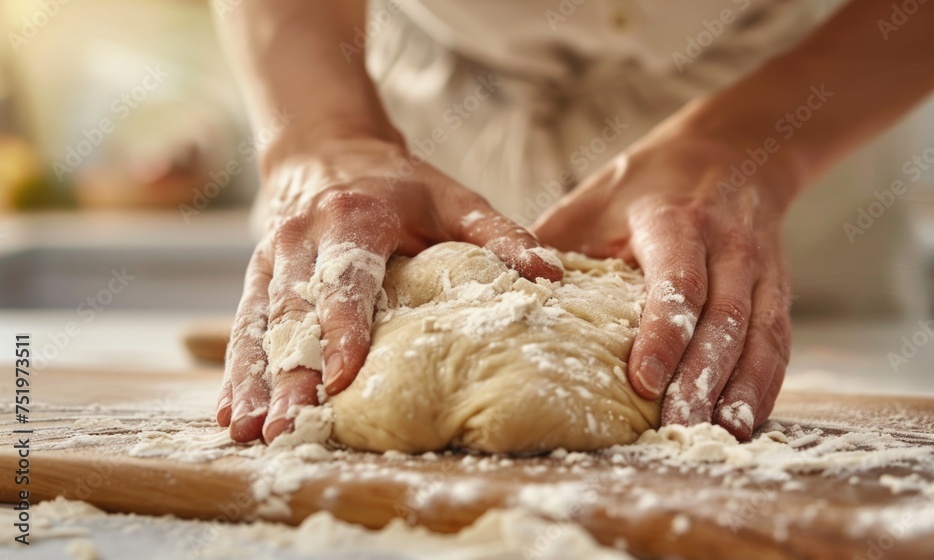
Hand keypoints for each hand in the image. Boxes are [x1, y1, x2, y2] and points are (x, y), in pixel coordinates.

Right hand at [216, 138, 563, 443]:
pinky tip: (232, 414)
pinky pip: (243, 327)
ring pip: (260, 325)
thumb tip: (550, 275)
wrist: (325, 150)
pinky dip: (236, 372)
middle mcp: (303, 240)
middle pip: (294, 313)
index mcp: (354, 217)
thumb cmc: (399, 184)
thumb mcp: (452, 198)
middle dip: (291, 373)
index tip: (343, 379)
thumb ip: (498, 235)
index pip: (348, 279)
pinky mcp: (257, 278)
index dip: (344, 329)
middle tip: (289, 426)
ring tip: (251, 432)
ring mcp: (272, 261)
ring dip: (254, 382)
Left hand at [533, 121, 795, 439]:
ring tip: (717, 436)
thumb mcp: (594, 198)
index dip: (663, 334)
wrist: (733, 150)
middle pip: (723, 319)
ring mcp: (760, 268)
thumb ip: (554, 244)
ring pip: (759, 335)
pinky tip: (746, 421)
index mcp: (676, 220)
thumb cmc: (648, 181)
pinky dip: (765, 384)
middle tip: (676, 428)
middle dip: (702, 379)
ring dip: (741, 391)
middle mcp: (728, 244)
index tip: (643, 382)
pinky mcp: (778, 288)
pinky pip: (778, 342)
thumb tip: (502, 293)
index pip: (677, 281)